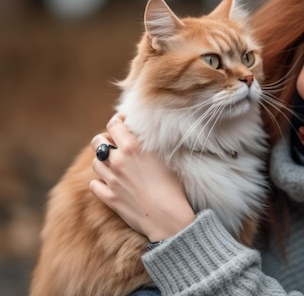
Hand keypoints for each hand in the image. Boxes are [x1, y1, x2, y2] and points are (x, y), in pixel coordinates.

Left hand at [89, 114, 194, 241]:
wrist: (168, 218)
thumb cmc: (173, 187)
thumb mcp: (166, 159)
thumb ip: (149, 145)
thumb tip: (142, 135)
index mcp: (134, 147)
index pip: (114, 124)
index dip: (117, 121)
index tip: (123, 123)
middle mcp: (119, 161)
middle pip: (98, 141)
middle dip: (104, 139)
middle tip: (115, 144)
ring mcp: (111, 180)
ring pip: (95, 163)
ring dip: (103, 161)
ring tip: (115, 165)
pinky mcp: (108, 197)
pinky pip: (94, 184)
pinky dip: (100, 182)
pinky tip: (111, 183)